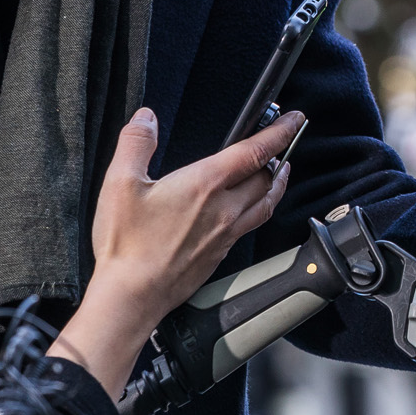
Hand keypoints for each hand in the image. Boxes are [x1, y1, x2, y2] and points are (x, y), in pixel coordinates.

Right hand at [49, 107, 297, 396]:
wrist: (131, 296)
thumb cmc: (126, 244)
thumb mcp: (120, 184)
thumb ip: (136, 144)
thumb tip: (146, 118)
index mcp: (206, 184)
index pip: (256, 151)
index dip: (280, 131)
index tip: (295, 118)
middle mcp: (225, 208)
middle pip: (267, 176)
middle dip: (279, 155)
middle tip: (282, 142)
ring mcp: (227, 234)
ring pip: (267, 202)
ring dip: (277, 183)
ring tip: (280, 171)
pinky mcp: (221, 254)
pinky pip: (252, 224)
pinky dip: (261, 208)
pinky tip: (249, 209)